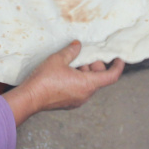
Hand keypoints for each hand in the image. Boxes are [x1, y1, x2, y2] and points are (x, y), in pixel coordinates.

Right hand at [2, 41, 124, 124]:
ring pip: (88, 84)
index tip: (119, 58)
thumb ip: (71, 51)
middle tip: (85, 55)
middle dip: (95, 65)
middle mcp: (85, 95)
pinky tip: (66, 72)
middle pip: (99, 79)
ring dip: (85, 72)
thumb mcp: (58, 59)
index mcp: (87, 84)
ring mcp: (77, 101)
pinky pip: (79, 90)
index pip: (111, 77)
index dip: (117, 66)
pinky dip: (78, 80)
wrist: (29, 98)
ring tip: (72, 62)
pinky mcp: (68, 103)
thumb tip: (78, 45)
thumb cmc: (44, 80)